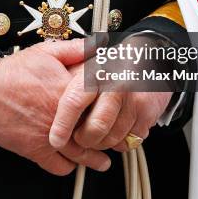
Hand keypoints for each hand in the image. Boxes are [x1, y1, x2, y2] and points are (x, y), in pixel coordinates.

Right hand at [0, 39, 111, 175]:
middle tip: (112, 140)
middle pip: (95, 134)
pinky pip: (59, 166)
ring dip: (93, 159)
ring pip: (81, 154)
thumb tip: (97, 45)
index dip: (110, 110)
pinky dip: (68, 167)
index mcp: (70, 93)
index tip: (114, 112)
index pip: (101, 106)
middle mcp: (64, 117)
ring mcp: (51, 135)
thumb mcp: (46, 52)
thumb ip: (75, 49)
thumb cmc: (12, 71)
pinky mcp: (36, 150)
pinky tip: (71, 163)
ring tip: (101, 161)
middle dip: (106, 139)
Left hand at [49, 36, 172, 151]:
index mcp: (95, 73)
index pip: (74, 102)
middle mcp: (115, 86)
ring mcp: (134, 101)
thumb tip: (47, 97)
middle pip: (95, 128)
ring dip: (102, 142)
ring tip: (99, 130)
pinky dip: (120, 141)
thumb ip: (67, 74)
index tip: (55, 140)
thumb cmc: (112, 63)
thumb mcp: (86, 60)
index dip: (63, 125)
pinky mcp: (148, 114)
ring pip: (112, 139)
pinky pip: (129, 141)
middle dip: (84, 140)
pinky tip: (117, 127)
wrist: (150, 56)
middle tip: (81, 136)